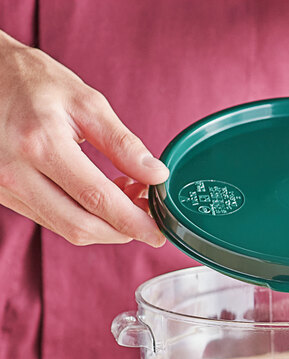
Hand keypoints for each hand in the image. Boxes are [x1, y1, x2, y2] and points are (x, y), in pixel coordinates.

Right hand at [0, 31, 167, 245]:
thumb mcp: (84, 101)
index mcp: (40, 144)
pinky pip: (53, 221)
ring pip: (67, 229)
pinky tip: (100, 198)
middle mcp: (16, 172)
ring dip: (105, 225)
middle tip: (147, 215)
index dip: (133, 222)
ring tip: (126, 198)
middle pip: (82, 226)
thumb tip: (157, 175)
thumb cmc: (32, 82)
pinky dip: (84, 217)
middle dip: (122, 230)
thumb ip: (122, 143)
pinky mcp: (3, 195)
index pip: (97, 199)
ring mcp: (5, 187)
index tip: (158, 231)